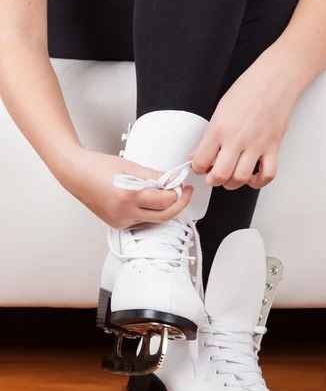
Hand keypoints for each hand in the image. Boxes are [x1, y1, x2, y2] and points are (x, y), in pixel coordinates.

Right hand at [56, 148, 192, 228]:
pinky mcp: (117, 224)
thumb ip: (154, 176)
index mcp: (128, 196)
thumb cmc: (97, 166)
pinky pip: (141, 221)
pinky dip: (149, 212)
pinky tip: (149, 201)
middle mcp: (124, 213)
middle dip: (178, 205)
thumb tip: (172, 181)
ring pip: (153, 220)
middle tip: (185, 193)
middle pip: (163, 216)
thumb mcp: (130, 166)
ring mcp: (120, 221)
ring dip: (163, 209)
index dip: (178, 194)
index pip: (164, 201)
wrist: (75, 174)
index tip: (182, 186)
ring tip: (164, 193)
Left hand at [191, 50, 298, 189]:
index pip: (201, 161)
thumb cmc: (248, 90)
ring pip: (241, 178)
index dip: (198, 169)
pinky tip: (252, 177)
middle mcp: (237, 139)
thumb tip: (197, 155)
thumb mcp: (220, 110)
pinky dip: (258, 182)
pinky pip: (267, 175)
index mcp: (219, 128)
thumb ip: (209, 136)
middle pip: (220, 175)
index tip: (200, 167)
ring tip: (230, 177)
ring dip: (232, 183)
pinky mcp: (273, 147)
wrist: (275, 79)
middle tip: (213, 176)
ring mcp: (256, 144)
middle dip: (213, 180)